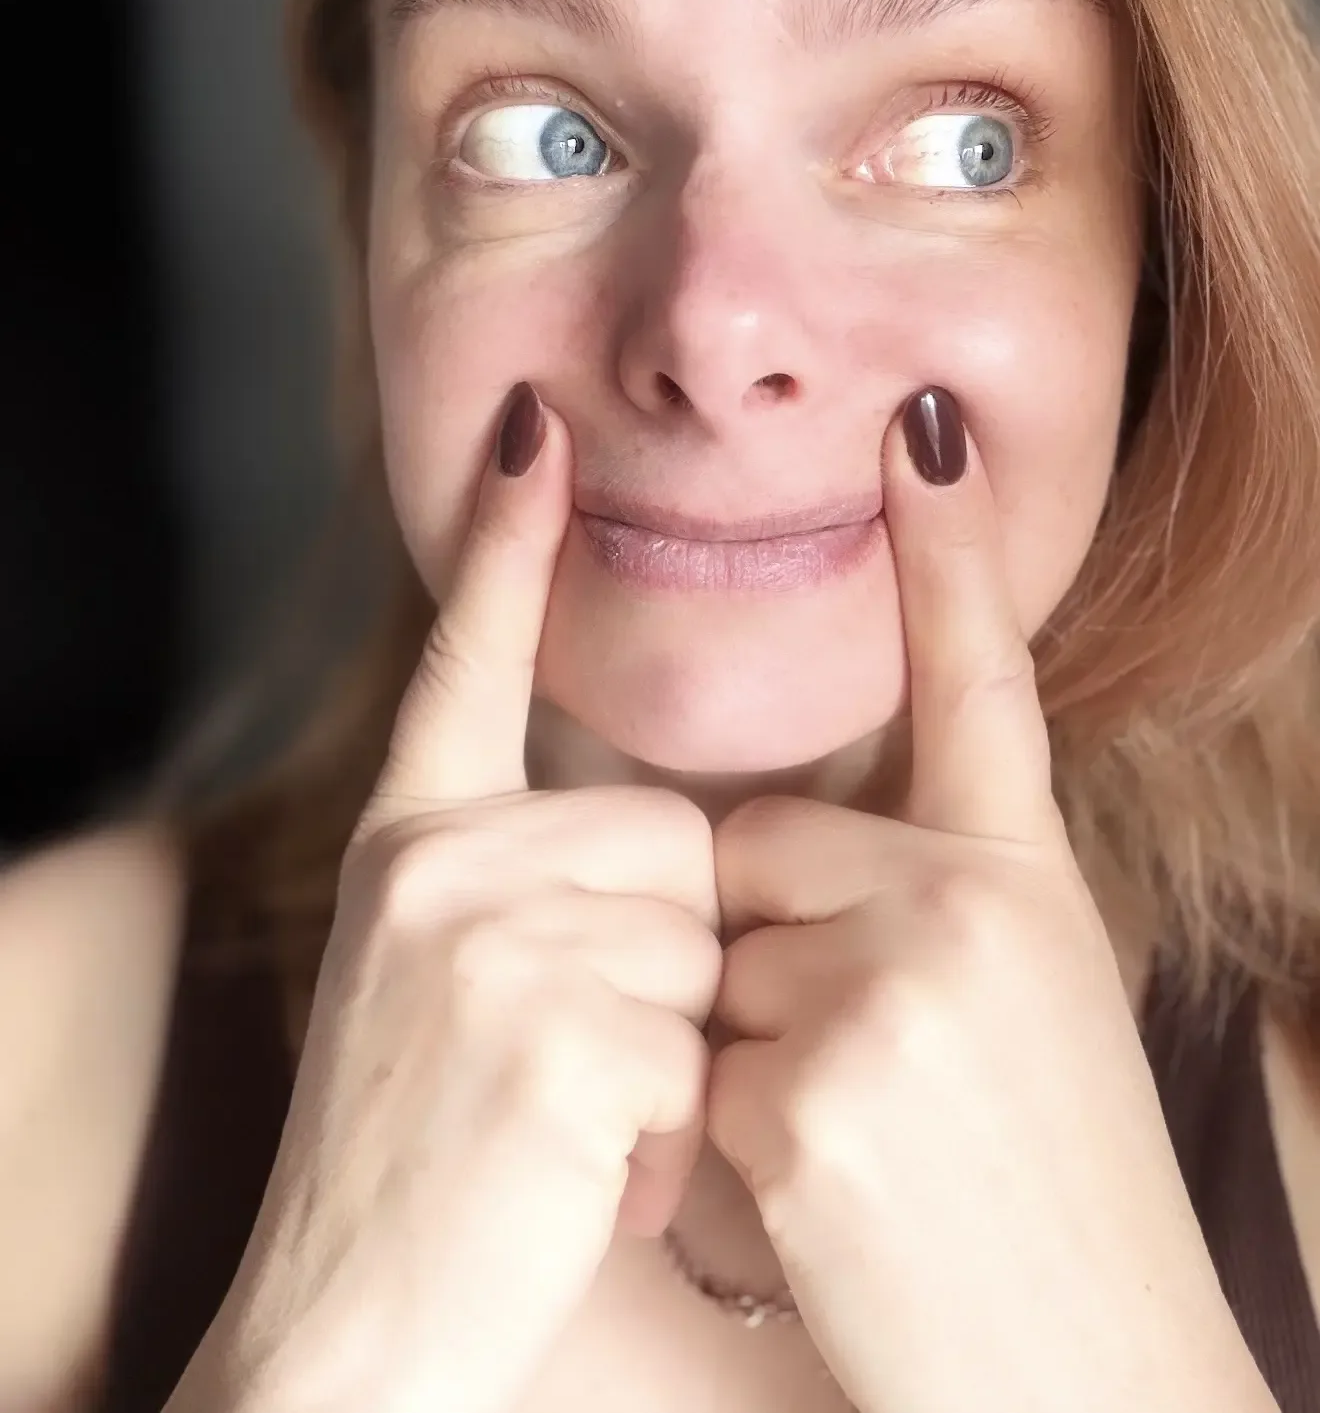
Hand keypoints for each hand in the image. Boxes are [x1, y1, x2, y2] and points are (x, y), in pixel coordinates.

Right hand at [184, 383, 721, 1412]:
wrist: (340, 1334)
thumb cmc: (414, 1161)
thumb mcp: (429, 984)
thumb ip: (513, 885)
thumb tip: (651, 840)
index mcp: (409, 841)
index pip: (467, 661)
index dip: (504, 542)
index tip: (536, 431)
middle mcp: (434, 865)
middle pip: (668, 837)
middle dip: (666, 960)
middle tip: (579, 1069)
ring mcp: (483, 942)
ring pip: (696, 939)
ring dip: (668, 1054)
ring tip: (578, 1131)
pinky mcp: (548, 1033)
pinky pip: (693, 1044)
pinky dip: (667, 1136)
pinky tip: (587, 1183)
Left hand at [707, 388, 1276, 1412]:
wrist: (1094, 1383)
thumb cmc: (1049, 1198)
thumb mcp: (1033, 1009)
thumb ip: (932, 902)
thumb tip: (783, 855)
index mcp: (1028, 882)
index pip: (983, 684)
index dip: (952, 551)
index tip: (920, 425)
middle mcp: (969, 909)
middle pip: (756, 848)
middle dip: (763, 941)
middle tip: (865, 1070)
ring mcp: (892, 994)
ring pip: (715, 958)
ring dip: (744, 1048)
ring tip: (860, 1152)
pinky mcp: (814, 1092)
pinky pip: (696, 1064)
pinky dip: (724, 1139)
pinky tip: (823, 1209)